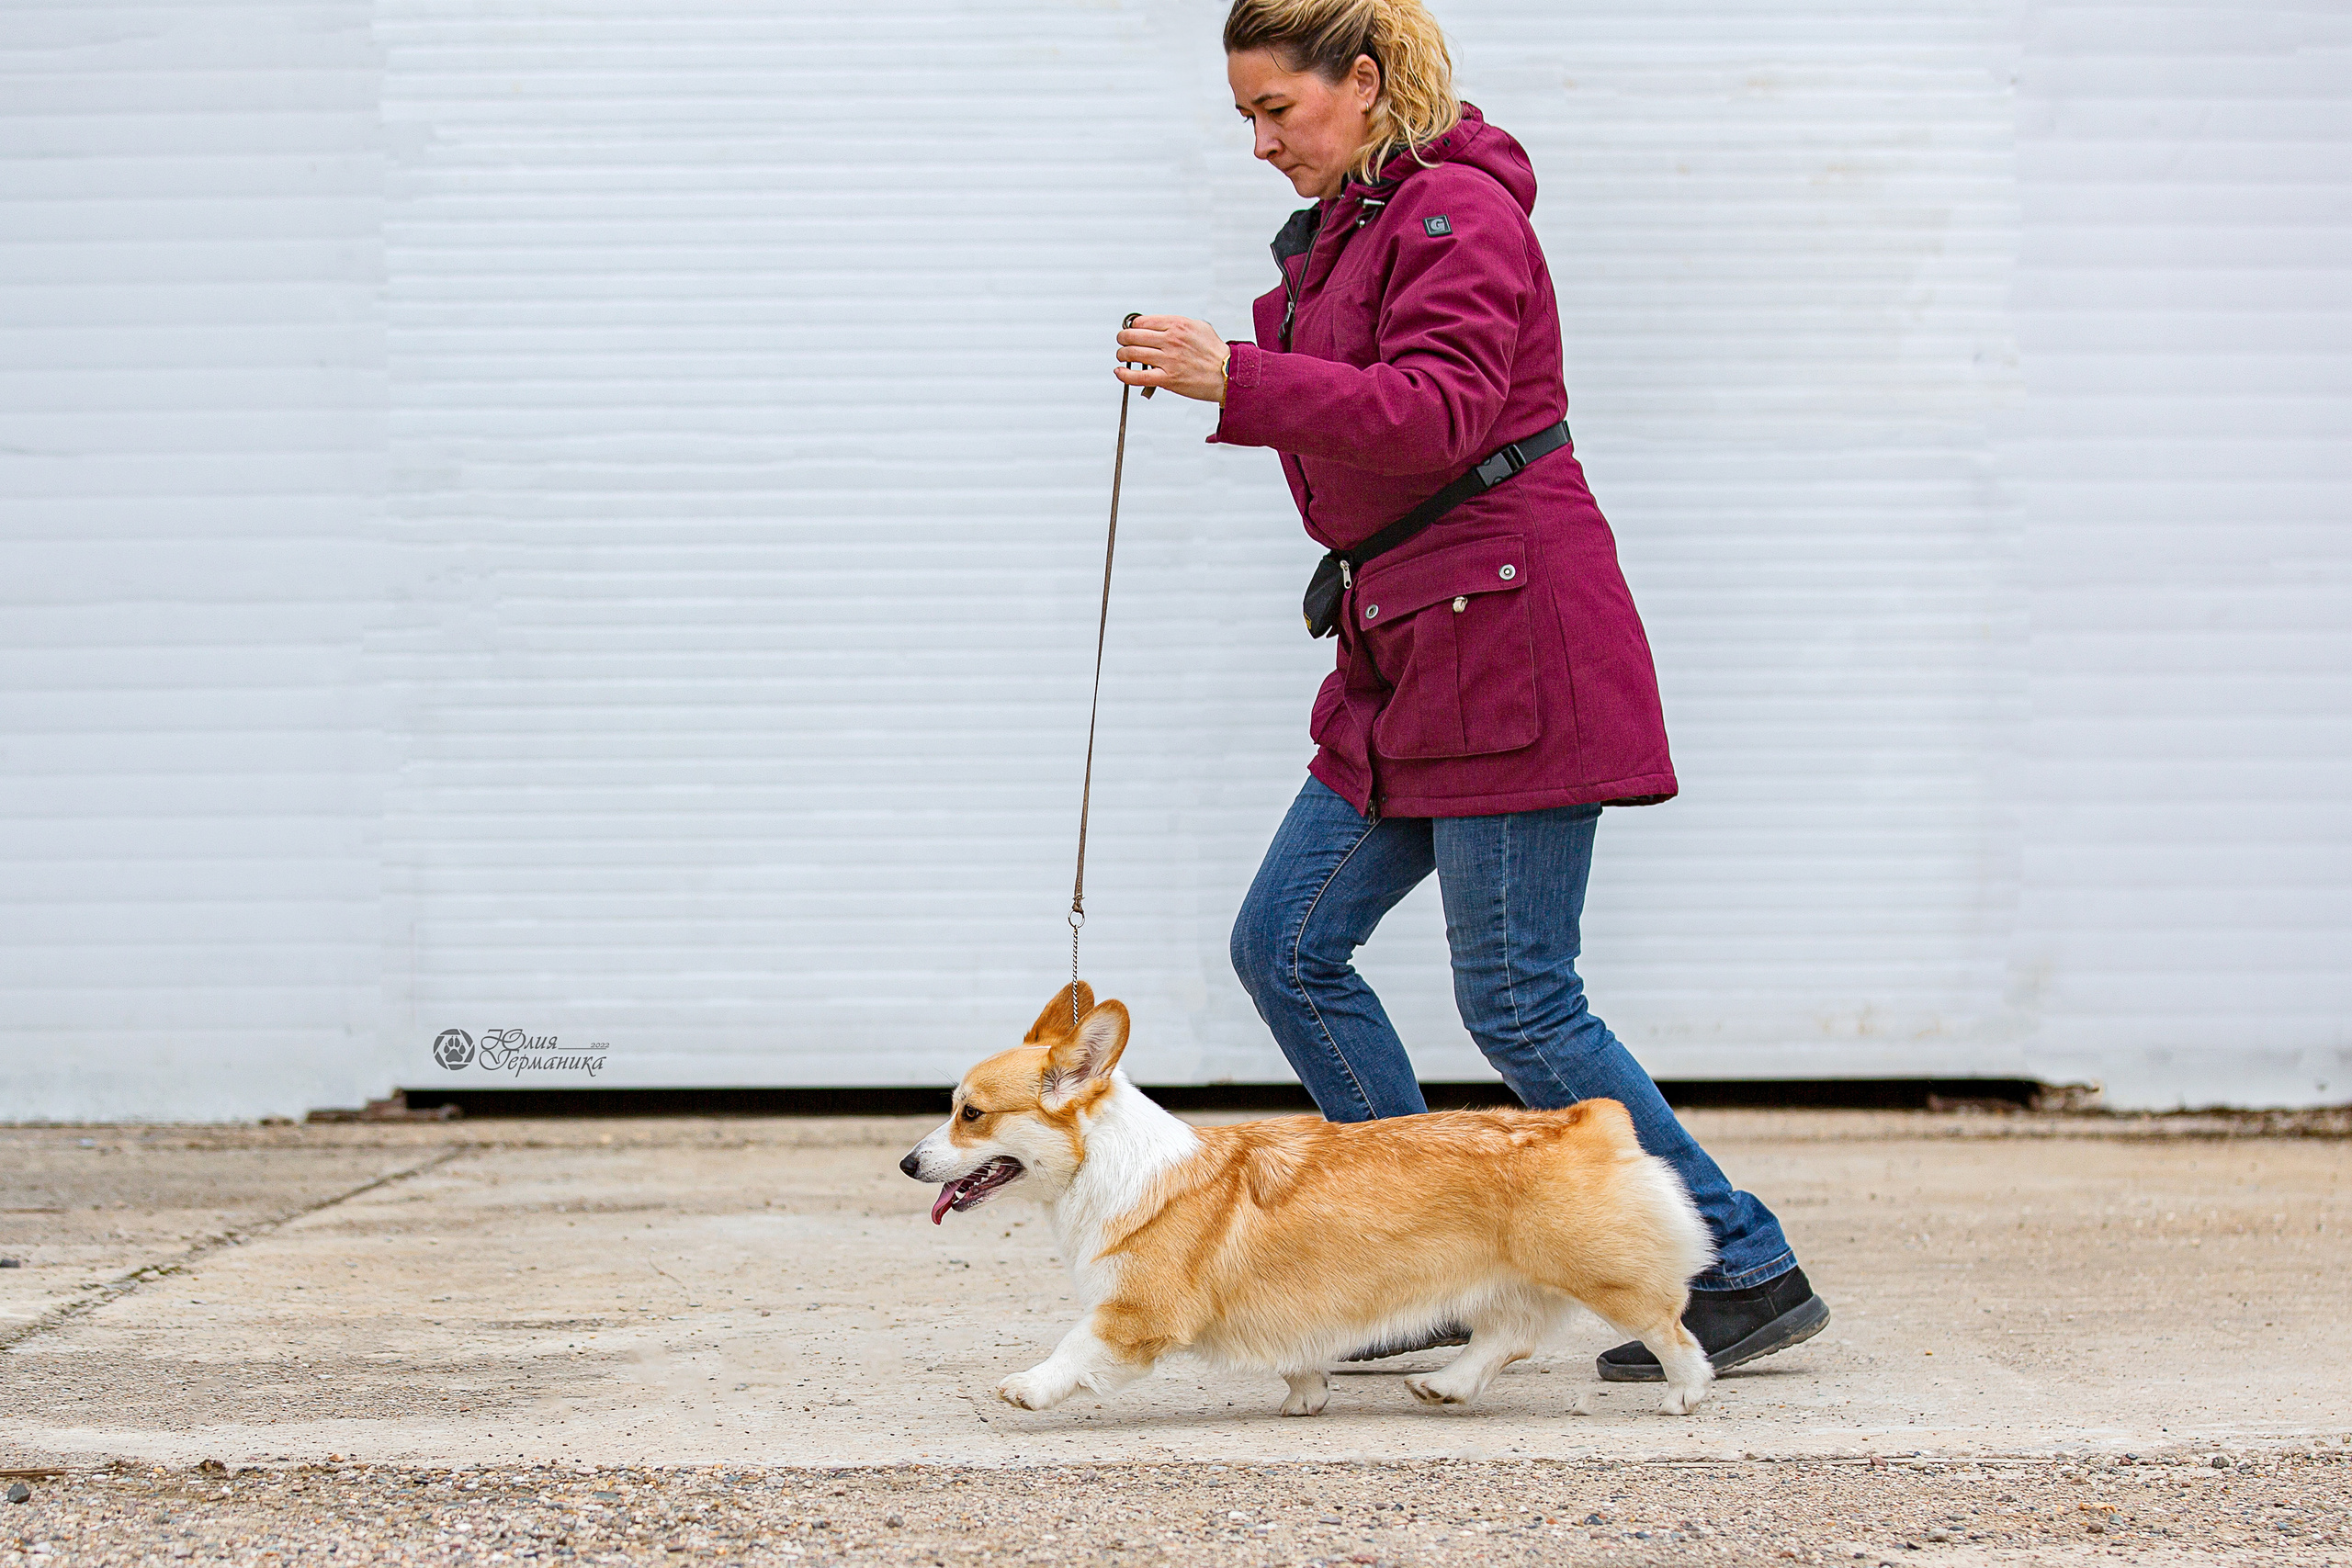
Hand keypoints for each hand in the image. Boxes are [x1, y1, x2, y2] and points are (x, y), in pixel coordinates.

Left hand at [1115, 315, 1229, 403]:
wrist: (1227, 373)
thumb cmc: (1214, 352)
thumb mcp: (1198, 327)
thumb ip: (1176, 324)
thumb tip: (1158, 324)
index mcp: (1177, 325)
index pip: (1142, 321)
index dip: (1132, 326)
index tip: (1132, 330)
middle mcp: (1171, 340)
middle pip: (1133, 336)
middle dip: (1123, 338)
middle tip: (1123, 342)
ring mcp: (1168, 360)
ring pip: (1132, 354)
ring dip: (1122, 354)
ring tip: (1122, 356)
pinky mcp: (1167, 378)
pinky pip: (1138, 376)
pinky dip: (1125, 374)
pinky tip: (1120, 372)